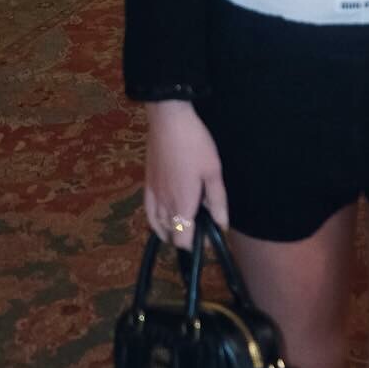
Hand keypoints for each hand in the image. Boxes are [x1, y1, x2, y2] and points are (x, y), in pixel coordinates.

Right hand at [143, 99, 229, 245]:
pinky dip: (156, 222)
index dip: (196, 245)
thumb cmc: (196, 145)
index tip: (209, 238)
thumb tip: (222, 224)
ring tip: (187, 225)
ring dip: (172, 231)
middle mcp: (164, 205)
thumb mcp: (213, 171)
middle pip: (172, 235)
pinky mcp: (146, 184)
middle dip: (187, 238)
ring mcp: (153, 195)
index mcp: (182, 204)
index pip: (183, 240)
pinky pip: (148, 213)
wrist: (169, 121)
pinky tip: (163, 221)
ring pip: (159, 226)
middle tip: (203, 228)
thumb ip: (217, 201)